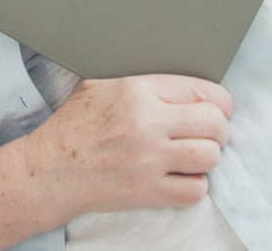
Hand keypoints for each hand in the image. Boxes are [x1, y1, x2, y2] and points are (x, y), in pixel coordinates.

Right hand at [22, 75, 231, 218]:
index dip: (219, 101)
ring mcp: (149, 159)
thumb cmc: (75, 124)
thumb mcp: (100, 84)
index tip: (218, 109)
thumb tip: (176, 80)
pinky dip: (196, 185)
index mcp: (137, 90)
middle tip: (211, 133)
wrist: (52, 168)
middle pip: (214, 123)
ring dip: (209, 157)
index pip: (202, 90)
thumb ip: (140, 80)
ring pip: (210, 156)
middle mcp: (147, 123)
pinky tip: (182, 177)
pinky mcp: (148, 192)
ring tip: (196, 155)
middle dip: (219, 129)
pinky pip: (195, 190)